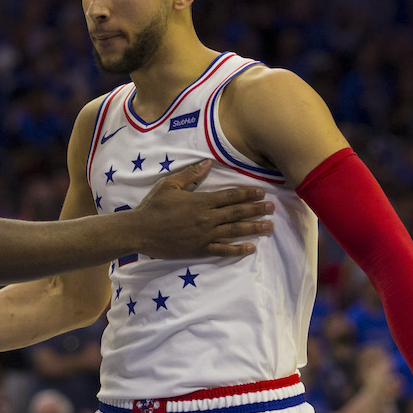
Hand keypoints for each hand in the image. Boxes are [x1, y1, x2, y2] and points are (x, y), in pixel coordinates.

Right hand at [133, 160, 272, 258]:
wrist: (140, 231)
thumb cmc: (153, 206)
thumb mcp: (169, 185)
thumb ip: (190, 175)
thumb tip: (208, 163)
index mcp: (201, 201)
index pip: (230, 196)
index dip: (247, 193)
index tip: (261, 192)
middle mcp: (207, 218)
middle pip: (237, 212)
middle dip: (256, 209)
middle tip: (272, 207)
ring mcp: (205, 235)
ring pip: (234, 231)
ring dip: (254, 227)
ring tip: (269, 226)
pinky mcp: (200, 249)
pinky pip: (223, 250)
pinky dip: (238, 249)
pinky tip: (251, 247)